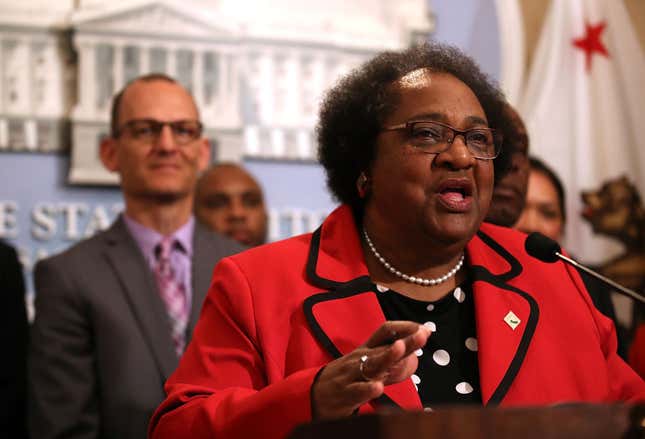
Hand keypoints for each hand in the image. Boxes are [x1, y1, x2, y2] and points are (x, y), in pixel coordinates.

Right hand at [312, 321, 430, 419]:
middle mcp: (361, 358)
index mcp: (367, 349)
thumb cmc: (346, 378)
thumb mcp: (366, 364)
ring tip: (400, 348)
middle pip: (385, 347)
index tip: (424, 327)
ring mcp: (353, 374)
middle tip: (423, 334)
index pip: (385, 331)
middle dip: (406, 342)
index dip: (404, 327)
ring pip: (372, 364)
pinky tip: (379, 387)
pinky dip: (368, 389)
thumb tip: (414, 354)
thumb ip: (389, 360)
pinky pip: (358, 390)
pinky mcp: (346, 393)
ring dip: (387, 356)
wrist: (313, 394)